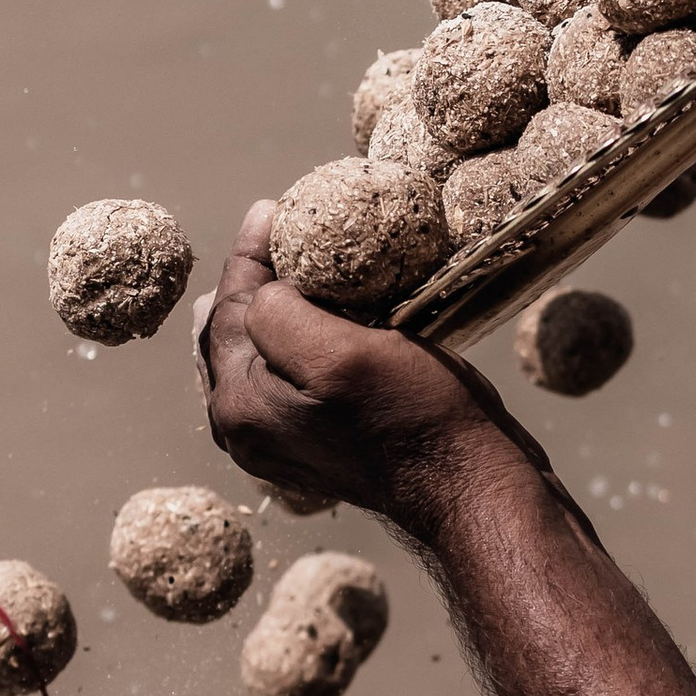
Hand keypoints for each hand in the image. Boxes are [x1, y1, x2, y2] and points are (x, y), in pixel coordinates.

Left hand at [198, 202, 515, 529]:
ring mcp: (279, 439)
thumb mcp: (342, 355)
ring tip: (303, 265)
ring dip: (279, 306)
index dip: (249, 254)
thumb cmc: (415, 419)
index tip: (271, 209)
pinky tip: (329, 314)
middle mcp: (247, 428)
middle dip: (257, 280)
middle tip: (285, 231)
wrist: (469, 487)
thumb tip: (266, 288)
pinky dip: (302, 337)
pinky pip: (290, 374)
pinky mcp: (315, 440)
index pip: (227, 310)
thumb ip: (279, 314)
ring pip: (262, 351)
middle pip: (235, 332)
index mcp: (239, 406)